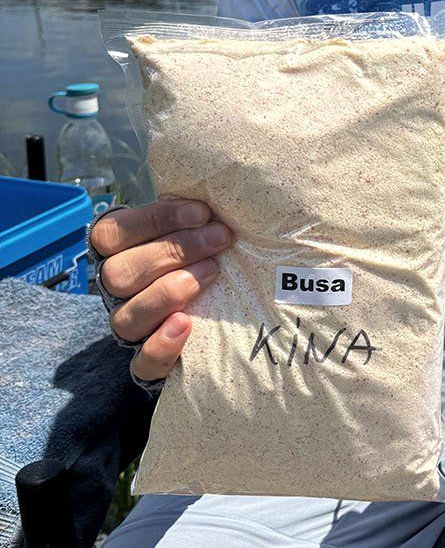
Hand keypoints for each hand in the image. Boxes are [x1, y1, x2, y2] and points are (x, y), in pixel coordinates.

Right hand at [90, 198, 232, 383]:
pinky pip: (142, 364)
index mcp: (121, 253)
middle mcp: (119, 292)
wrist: (228, 315)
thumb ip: (198, 210)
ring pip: (125, 318)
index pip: (112, 233)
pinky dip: (161, 346)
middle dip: (172, 252)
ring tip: (212, 273)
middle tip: (221, 239)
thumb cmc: (214, 255)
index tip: (202, 212)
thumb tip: (226, 182)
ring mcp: (133, 329)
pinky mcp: (151, 365)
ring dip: (168, 292)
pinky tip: (187, 326)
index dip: (155, 219)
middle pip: (119, 273)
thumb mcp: (202, 228)